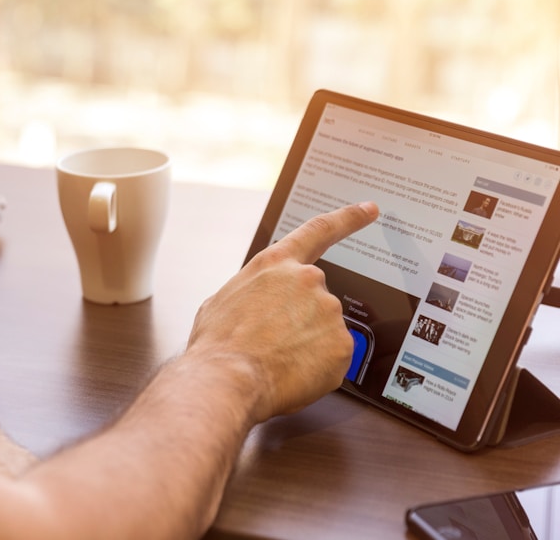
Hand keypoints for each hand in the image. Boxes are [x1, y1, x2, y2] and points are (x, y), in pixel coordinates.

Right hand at [188, 201, 378, 422]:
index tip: (369, 210)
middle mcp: (308, 280)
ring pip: (325, 330)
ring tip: (276, 359)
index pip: (319, 231)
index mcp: (276, 264)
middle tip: (273, 343)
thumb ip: (255, 292)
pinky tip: (291, 372)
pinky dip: (317, 367)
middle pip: (315, 299)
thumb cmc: (219, 343)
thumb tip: (260, 305)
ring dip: (307, 345)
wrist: (228, 378)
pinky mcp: (342, 345)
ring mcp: (329, 311)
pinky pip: (334, 357)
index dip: (348, 219)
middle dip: (300, 321)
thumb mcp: (224, 300)